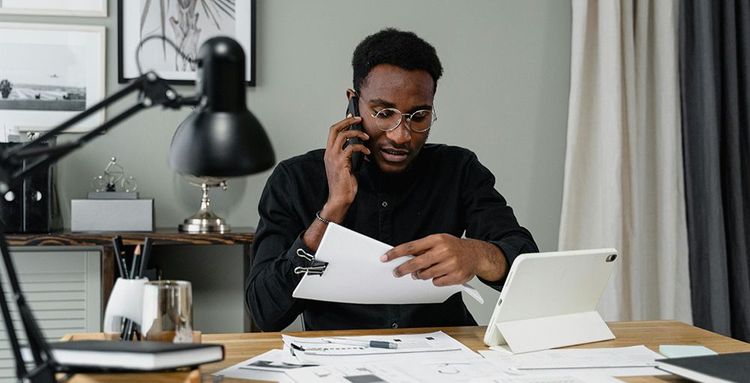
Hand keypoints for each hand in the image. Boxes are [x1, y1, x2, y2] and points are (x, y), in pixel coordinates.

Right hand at [322, 115, 369, 217]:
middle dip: (347, 121)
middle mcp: (329, 153)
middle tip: (358, 119)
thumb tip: (357, 147)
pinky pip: (352, 148)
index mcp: (329, 153)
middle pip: (335, 129)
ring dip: (357, 133)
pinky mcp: (341, 163)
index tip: (351, 118)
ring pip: (343, 136)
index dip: (342, 123)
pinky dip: (362, 147)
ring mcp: (334, 158)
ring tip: (366, 137)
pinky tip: (367, 152)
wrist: (339, 198)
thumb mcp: (345, 167)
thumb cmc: (343, 185)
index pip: (332, 132)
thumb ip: (348, 156)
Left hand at [380, 234, 506, 285]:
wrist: (476, 254)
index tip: (386, 257)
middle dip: (403, 269)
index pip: (411, 247)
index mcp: (437, 240)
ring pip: (426, 275)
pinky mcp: (455, 276)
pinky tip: (442, 274)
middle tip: (397, 272)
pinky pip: (436, 282)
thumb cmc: (454, 248)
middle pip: (416, 263)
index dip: (396, 253)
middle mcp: (444, 251)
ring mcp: (450, 264)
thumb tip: (405, 258)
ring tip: (428, 270)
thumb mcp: (439, 241)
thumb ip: (423, 248)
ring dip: (422, 275)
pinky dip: (436, 280)